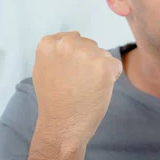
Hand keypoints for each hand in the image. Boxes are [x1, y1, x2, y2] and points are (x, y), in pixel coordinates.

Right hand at [32, 31, 121, 147]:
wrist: (62, 124)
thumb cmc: (54, 100)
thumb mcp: (44, 68)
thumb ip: (57, 50)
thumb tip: (74, 35)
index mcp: (50, 43)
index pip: (74, 39)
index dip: (74, 59)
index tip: (67, 74)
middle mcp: (67, 44)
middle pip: (90, 46)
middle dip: (89, 62)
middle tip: (77, 83)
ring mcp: (87, 54)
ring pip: (103, 55)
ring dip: (100, 69)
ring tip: (86, 87)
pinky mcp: (104, 66)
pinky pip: (115, 66)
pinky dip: (111, 78)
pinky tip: (97, 90)